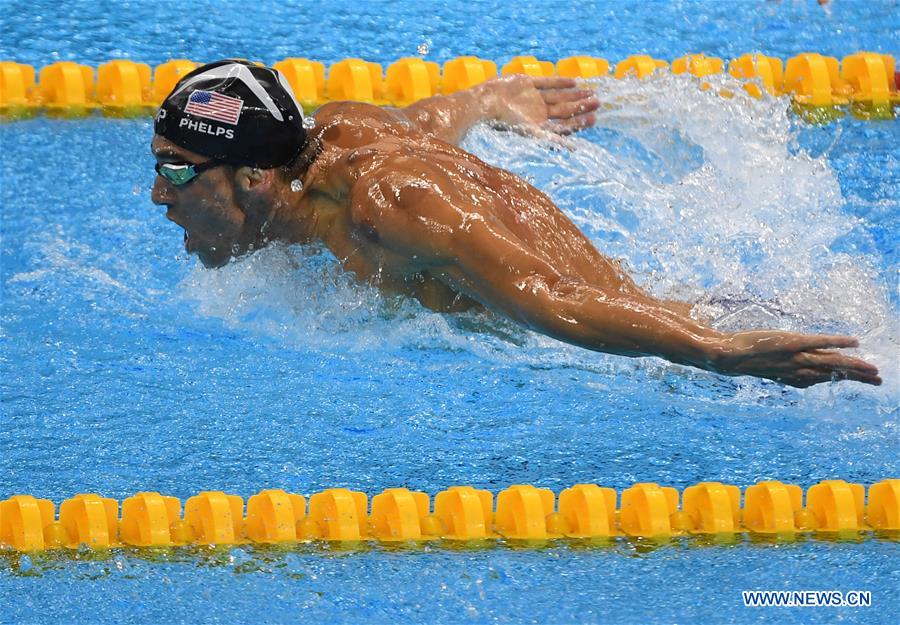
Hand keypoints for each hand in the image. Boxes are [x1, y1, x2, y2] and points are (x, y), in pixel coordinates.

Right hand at [484, 75, 598, 134]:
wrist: (485, 103)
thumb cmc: (506, 122)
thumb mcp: (532, 132)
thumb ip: (553, 139)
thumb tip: (575, 150)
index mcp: (537, 126)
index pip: (563, 125)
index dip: (578, 122)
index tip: (594, 118)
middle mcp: (536, 113)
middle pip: (564, 110)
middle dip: (581, 106)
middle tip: (598, 102)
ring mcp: (532, 98)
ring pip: (558, 96)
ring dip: (575, 95)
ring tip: (591, 92)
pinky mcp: (525, 82)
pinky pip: (546, 82)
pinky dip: (560, 82)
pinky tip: (574, 82)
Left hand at [713, 331, 880, 387]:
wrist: (727, 358)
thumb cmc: (744, 360)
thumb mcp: (767, 368)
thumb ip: (786, 370)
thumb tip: (799, 375)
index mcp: (793, 377)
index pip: (824, 378)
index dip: (843, 379)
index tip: (862, 381)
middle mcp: (798, 369)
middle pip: (833, 373)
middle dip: (857, 377)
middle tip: (879, 380)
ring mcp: (796, 356)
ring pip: (832, 362)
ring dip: (855, 366)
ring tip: (874, 371)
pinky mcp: (792, 343)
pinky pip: (820, 342)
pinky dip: (838, 342)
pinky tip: (854, 342)